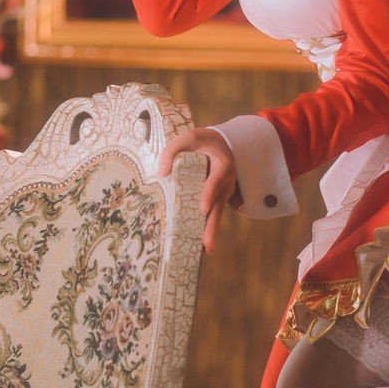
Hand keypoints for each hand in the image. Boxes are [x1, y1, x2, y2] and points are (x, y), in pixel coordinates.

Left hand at [156, 127, 238, 254]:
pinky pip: (214, 214)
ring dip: (211, 232)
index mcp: (222, 167)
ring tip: (206, 250)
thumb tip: (161, 173)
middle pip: (218, 207)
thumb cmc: (204, 141)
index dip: (209, 195)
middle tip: (206, 244)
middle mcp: (227, 183)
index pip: (215, 182)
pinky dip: (208, 228)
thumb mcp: (189, 137)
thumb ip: (173, 150)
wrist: (223, 144)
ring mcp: (224, 193)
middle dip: (212, 226)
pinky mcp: (219, 199)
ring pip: (217, 214)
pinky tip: (201, 243)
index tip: (203, 209)